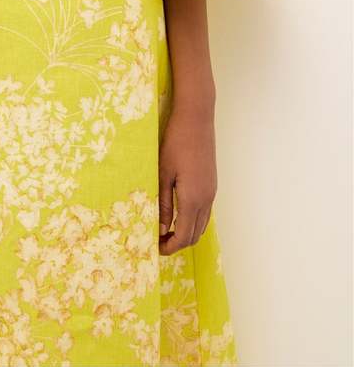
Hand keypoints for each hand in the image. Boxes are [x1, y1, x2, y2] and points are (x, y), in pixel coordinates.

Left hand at [158, 103, 217, 255]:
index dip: (170, 246)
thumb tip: (161, 229)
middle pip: (195, 235)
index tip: (154, 248)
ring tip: (164, 229)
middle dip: (177, 242)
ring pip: (201, 224)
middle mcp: (207, 199)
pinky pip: (204, 212)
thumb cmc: (175, 142)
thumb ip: (163, 203)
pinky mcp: (212, 184)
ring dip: (185, 232)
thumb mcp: (163, 173)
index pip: (184, 236)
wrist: (196, 118)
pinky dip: (192, 220)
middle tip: (157, 240)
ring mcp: (212, 192)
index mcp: (193, 199)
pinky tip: (176, 213)